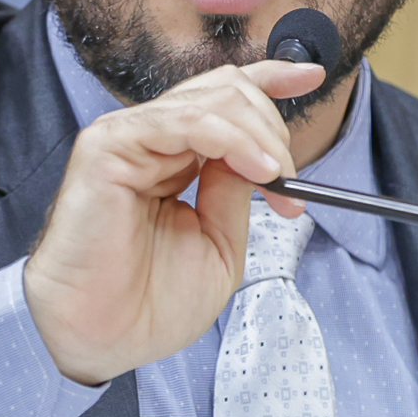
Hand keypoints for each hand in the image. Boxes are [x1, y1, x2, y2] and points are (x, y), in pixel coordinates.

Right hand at [23, 59, 325, 384]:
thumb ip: (236, 190)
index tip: (312, 77)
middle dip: (273, 126)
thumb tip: (262, 155)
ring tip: (278, 180)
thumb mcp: (220, 243)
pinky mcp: (109, 145)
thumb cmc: (152, 303)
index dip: (269, 79)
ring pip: (211, 98)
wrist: (106, 338)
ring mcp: (128, 136)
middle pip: (225, 90)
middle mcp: (150, 138)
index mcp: (175, 156)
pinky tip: (258, 170)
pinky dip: (231, 138)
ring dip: (260, 135)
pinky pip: (183, 121)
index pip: (222, 96)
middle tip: (289, 180)